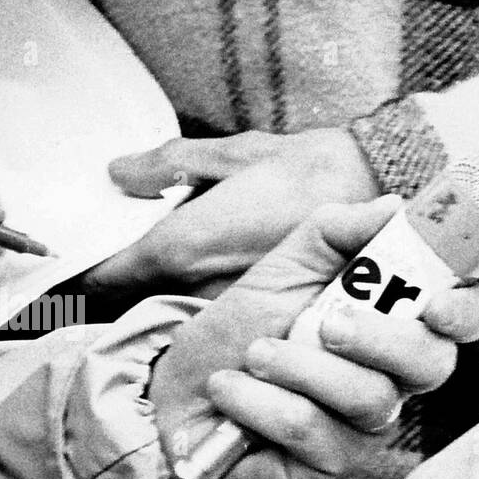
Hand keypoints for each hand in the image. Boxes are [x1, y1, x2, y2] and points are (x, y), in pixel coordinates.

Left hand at [83, 128, 380, 296]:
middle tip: (159, 251)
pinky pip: (225, 324)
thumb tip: (120, 172)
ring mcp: (236, 313)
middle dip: (138, 281)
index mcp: (182, 245)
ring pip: (182, 316)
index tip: (106, 250)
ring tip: (207, 270)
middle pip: (138, 301)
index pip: (105, 276)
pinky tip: (242, 285)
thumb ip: (170, 164)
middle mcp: (200, 289)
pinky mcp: (268, 323)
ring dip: (180, 299)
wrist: (381, 191)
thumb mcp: (236, 153)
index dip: (96, 264)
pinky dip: (222, 310)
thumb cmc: (312, 167)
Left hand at [149, 197, 478, 478]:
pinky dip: (260, 401)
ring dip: (298, 366)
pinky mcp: (326, 463)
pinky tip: (232, 390)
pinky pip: (312, 429)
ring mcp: (365, 424)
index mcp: (399, 320)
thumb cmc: (245, 328)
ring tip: (254, 354)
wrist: (180, 389)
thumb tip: (393, 207)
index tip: (438, 302)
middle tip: (328, 323)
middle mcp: (395, 375)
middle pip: (432, 363)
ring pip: (369, 397)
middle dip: (381, 339)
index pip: (465, 317)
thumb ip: (339, 230)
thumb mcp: (286, 263)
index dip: (466, 310)